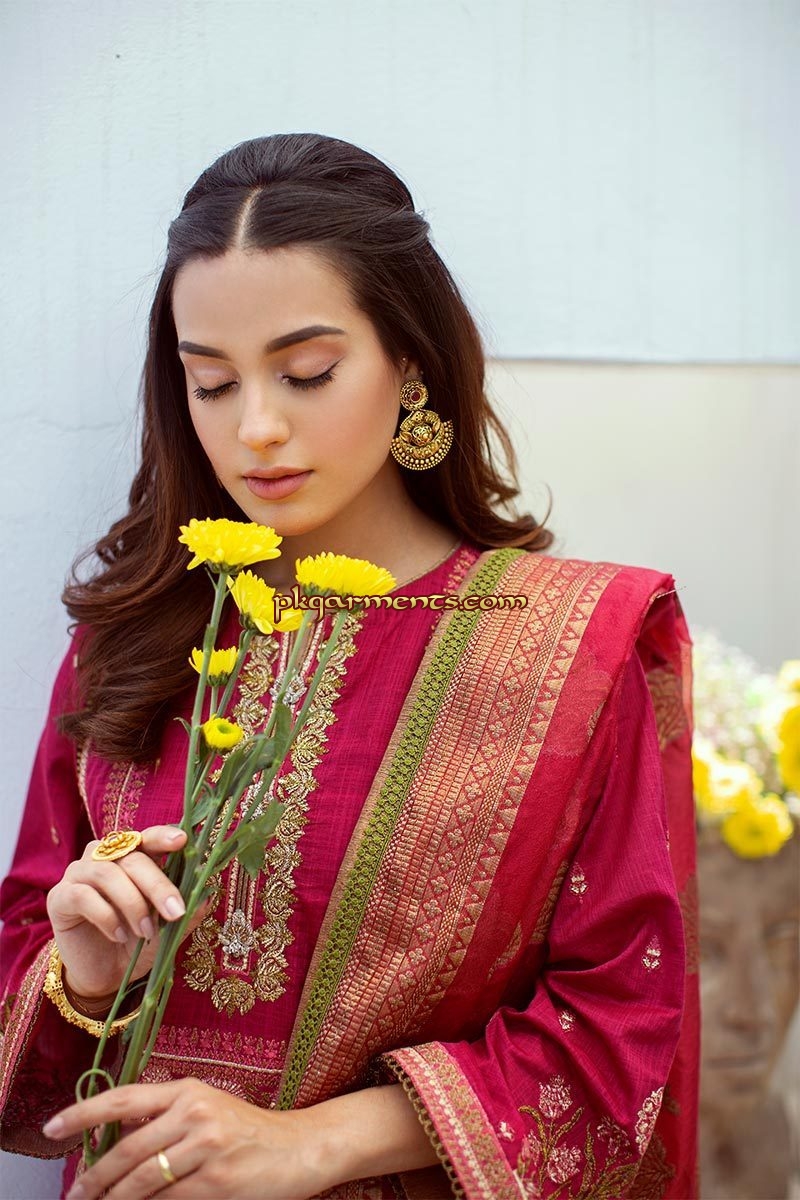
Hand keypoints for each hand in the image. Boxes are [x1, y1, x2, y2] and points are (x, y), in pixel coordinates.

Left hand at [43, 1079, 328, 1198]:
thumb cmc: (247, 1132)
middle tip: (74, 1193)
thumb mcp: (207, 1109)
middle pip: (127, 1148)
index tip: (53, 1127)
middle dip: (94, 1177)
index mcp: (188, 1089)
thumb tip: (112, 1142)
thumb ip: (165, 1118)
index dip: (83, 1112)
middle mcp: (194, 1112)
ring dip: (114, 1199)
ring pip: (142, 1180)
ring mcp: (207, 1146)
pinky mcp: (216, 1182)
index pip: (124, 1098)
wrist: (299, 1147)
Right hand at [46, 826, 209, 999]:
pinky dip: (105, 915)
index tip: (182, 841)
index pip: (148, 837)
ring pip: (108, 873)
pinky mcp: (60, 897)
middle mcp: (105, 857)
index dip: (163, 836)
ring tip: (146, 932)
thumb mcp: (168, 931)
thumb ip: (186, 912)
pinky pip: (83, 896)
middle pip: (132, 857)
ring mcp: (79, 873)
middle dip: (157, 885)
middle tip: (175, 912)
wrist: (104, 975)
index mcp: (133, 856)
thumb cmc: (138, 943)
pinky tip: (118, 935)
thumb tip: (207, 895)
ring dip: (132, 903)